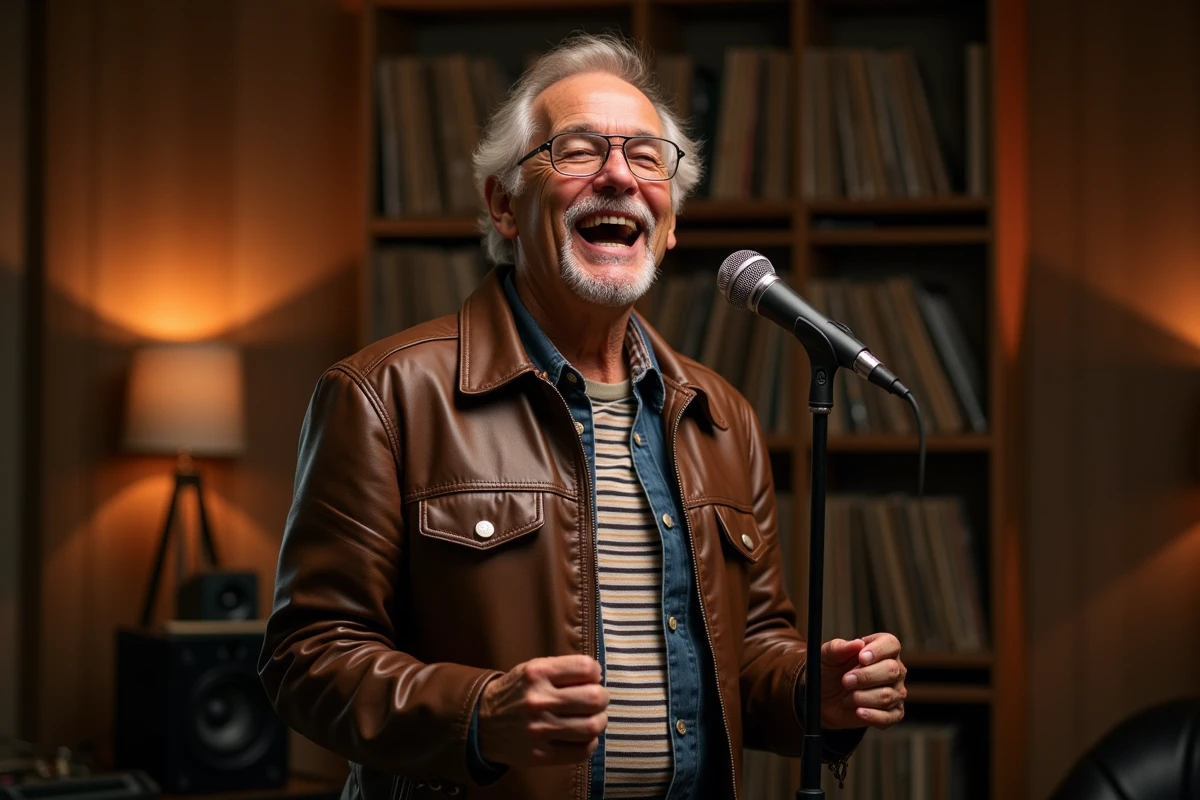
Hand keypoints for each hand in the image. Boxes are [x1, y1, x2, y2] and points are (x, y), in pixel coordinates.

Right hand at [477, 655, 608, 766]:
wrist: (481, 722)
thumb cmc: (516, 692)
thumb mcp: (532, 669)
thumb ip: (563, 669)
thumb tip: (597, 676)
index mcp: (537, 673)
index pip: (585, 667)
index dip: (595, 673)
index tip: (592, 678)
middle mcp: (538, 700)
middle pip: (594, 698)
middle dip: (602, 698)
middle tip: (597, 700)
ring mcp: (539, 729)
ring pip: (592, 726)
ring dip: (599, 721)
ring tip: (592, 718)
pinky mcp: (540, 755)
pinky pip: (581, 751)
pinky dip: (589, 743)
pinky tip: (582, 736)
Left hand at [818, 633, 905, 729]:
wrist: (823, 698)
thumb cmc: (829, 672)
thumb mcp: (827, 656)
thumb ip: (839, 647)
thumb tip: (858, 643)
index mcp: (881, 650)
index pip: (891, 645)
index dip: (878, 650)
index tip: (861, 658)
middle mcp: (894, 670)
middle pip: (892, 670)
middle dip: (866, 676)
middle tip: (846, 680)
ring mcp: (895, 692)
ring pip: (887, 695)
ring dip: (862, 697)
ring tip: (847, 697)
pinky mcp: (892, 713)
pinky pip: (889, 717)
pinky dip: (872, 715)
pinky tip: (858, 711)